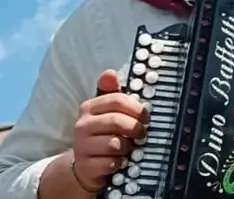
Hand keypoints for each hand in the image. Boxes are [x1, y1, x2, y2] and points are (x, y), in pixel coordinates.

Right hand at [69, 70, 149, 191]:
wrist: (87, 164)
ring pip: (114, 144)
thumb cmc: (105, 133)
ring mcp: (81, 146)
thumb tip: (110, 73)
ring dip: (128, 147)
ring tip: (129, 148)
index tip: (147, 117)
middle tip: (143, 133)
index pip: (117, 100)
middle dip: (135, 127)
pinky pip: (109, 163)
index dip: (137, 108)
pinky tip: (119, 161)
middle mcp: (82, 125)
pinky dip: (119, 163)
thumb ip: (112, 93)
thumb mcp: (109, 112)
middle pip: (117, 121)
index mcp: (89, 107)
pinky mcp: (84, 166)